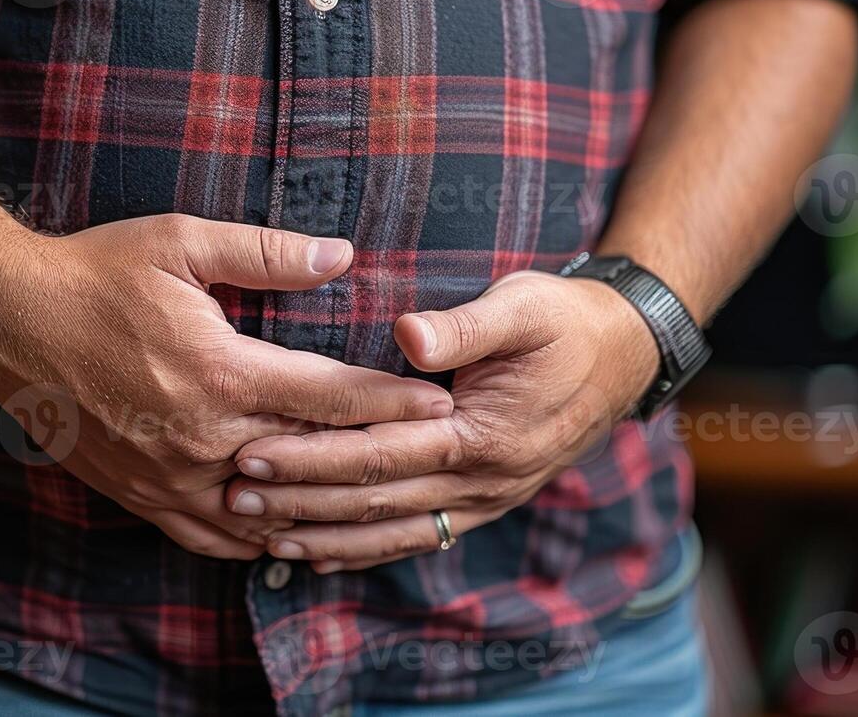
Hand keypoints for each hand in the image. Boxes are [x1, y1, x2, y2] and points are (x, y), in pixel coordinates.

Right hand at [0, 214, 454, 560]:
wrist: (6, 320)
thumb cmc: (96, 272)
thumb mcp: (181, 242)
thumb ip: (267, 253)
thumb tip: (342, 256)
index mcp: (220, 374)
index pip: (331, 398)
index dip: (393, 401)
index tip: (443, 404)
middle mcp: (201, 439)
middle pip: (311, 459)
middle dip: (374, 455)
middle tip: (432, 453)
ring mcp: (168, 478)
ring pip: (268, 512)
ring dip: (321, 506)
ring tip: (373, 500)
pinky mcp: (140, 496)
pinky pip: (214, 536)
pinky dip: (259, 538)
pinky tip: (290, 532)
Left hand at [224, 270, 659, 570]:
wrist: (625, 355)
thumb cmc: (565, 320)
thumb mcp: (523, 305)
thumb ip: (465, 324)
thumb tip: (406, 334)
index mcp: (482, 434)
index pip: (379, 453)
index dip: (311, 456)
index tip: (252, 452)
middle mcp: (482, 481)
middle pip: (373, 501)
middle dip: (298, 501)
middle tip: (232, 497)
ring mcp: (485, 499)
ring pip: (391, 531)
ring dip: (322, 534)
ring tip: (259, 534)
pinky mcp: (484, 501)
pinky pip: (417, 536)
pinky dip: (364, 549)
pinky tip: (319, 551)